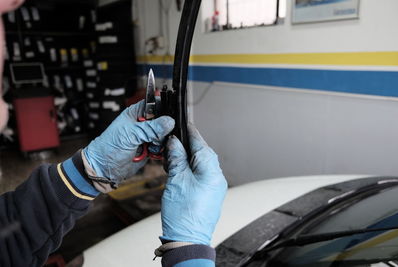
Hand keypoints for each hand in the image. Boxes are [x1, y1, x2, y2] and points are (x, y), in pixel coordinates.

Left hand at [83, 100, 174, 187]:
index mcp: (136, 113)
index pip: (155, 103)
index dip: (163, 108)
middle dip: (164, 129)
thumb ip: (151, 128)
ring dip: (162, 141)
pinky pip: (163, 147)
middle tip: (155, 136)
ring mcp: (148, 136)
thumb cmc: (109, 147)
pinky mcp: (151, 148)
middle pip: (164, 120)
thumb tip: (169, 122)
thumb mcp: (131, 134)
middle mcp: (144, 124)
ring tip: (151, 146)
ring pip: (165, 134)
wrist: (105, 169)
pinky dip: (161, 150)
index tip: (169, 116)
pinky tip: (153, 153)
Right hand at [161, 124, 227, 244]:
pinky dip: (190, 170)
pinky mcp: (209, 194)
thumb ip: (176, 158)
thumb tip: (175, 142)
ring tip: (172, 159)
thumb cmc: (184, 215)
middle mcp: (216, 177)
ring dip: (187, 159)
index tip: (184, 124)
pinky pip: (201, 175)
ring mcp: (214, 186)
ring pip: (200, 164)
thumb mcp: (176, 180)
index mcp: (212, 171)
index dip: (190, 133)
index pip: (201, 144)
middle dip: (186, 147)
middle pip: (202, 153)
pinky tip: (178, 171)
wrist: (187, 240)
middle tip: (172, 142)